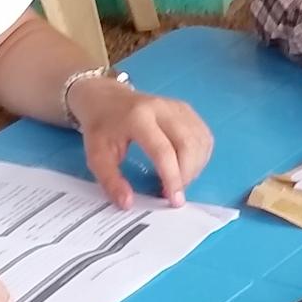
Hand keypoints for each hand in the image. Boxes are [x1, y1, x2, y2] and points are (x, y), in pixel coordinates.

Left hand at [71, 79, 213, 209]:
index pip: (163, 150)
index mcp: (138, 117)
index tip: (174, 200)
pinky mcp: (187, 110)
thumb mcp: (97, 155)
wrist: (106, 98)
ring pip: (200, 141)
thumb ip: (111, 180)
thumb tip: (128, 203)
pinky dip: (200, 156)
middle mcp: (162, 108)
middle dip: (187, 174)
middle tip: (174, 191)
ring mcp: (178, 107)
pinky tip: (186, 165)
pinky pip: (204, 136)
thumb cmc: (102, 127)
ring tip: (178, 179)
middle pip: (188, 145)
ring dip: (195, 167)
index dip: (172, 178)